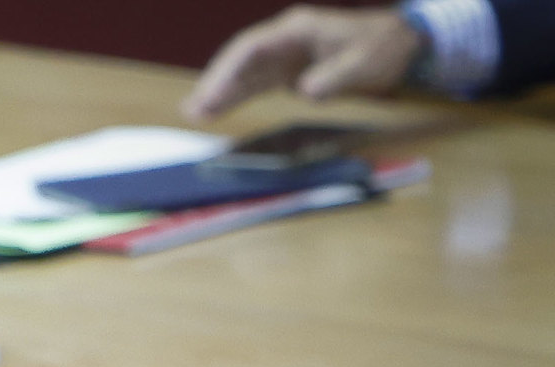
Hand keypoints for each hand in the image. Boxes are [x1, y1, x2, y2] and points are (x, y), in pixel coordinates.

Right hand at [184, 5, 425, 119]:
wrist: (399, 43)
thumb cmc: (382, 48)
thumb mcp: (364, 62)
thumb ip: (334, 76)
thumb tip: (304, 91)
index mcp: (298, 29)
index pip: (253, 48)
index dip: (229, 71)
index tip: (214, 94)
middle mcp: (284, 39)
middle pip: (240, 59)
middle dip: (215, 82)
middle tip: (192, 108)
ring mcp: (284, 54)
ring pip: (244, 72)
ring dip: (220, 92)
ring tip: (193, 113)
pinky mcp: (287, 71)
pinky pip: (255, 83)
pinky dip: (236, 96)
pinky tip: (215, 110)